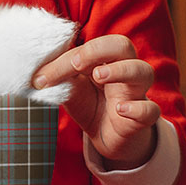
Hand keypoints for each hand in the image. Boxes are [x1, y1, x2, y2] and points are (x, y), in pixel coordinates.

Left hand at [32, 34, 159, 168]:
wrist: (108, 138)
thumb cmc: (91, 105)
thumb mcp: (71, 90)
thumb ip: (59, 78)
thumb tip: (35, 72)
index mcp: (105, 59)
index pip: (90, 47)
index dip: (66, 58)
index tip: (42, 77)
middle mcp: (124, 70)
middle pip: (123, 45)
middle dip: (98, 50)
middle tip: (76, 64)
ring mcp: (136, 93)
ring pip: (143, 71)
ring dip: (121, 70)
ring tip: (99, 76)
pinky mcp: (143, 118)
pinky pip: (150, 110)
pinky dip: (138, 108)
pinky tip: (121, 109)